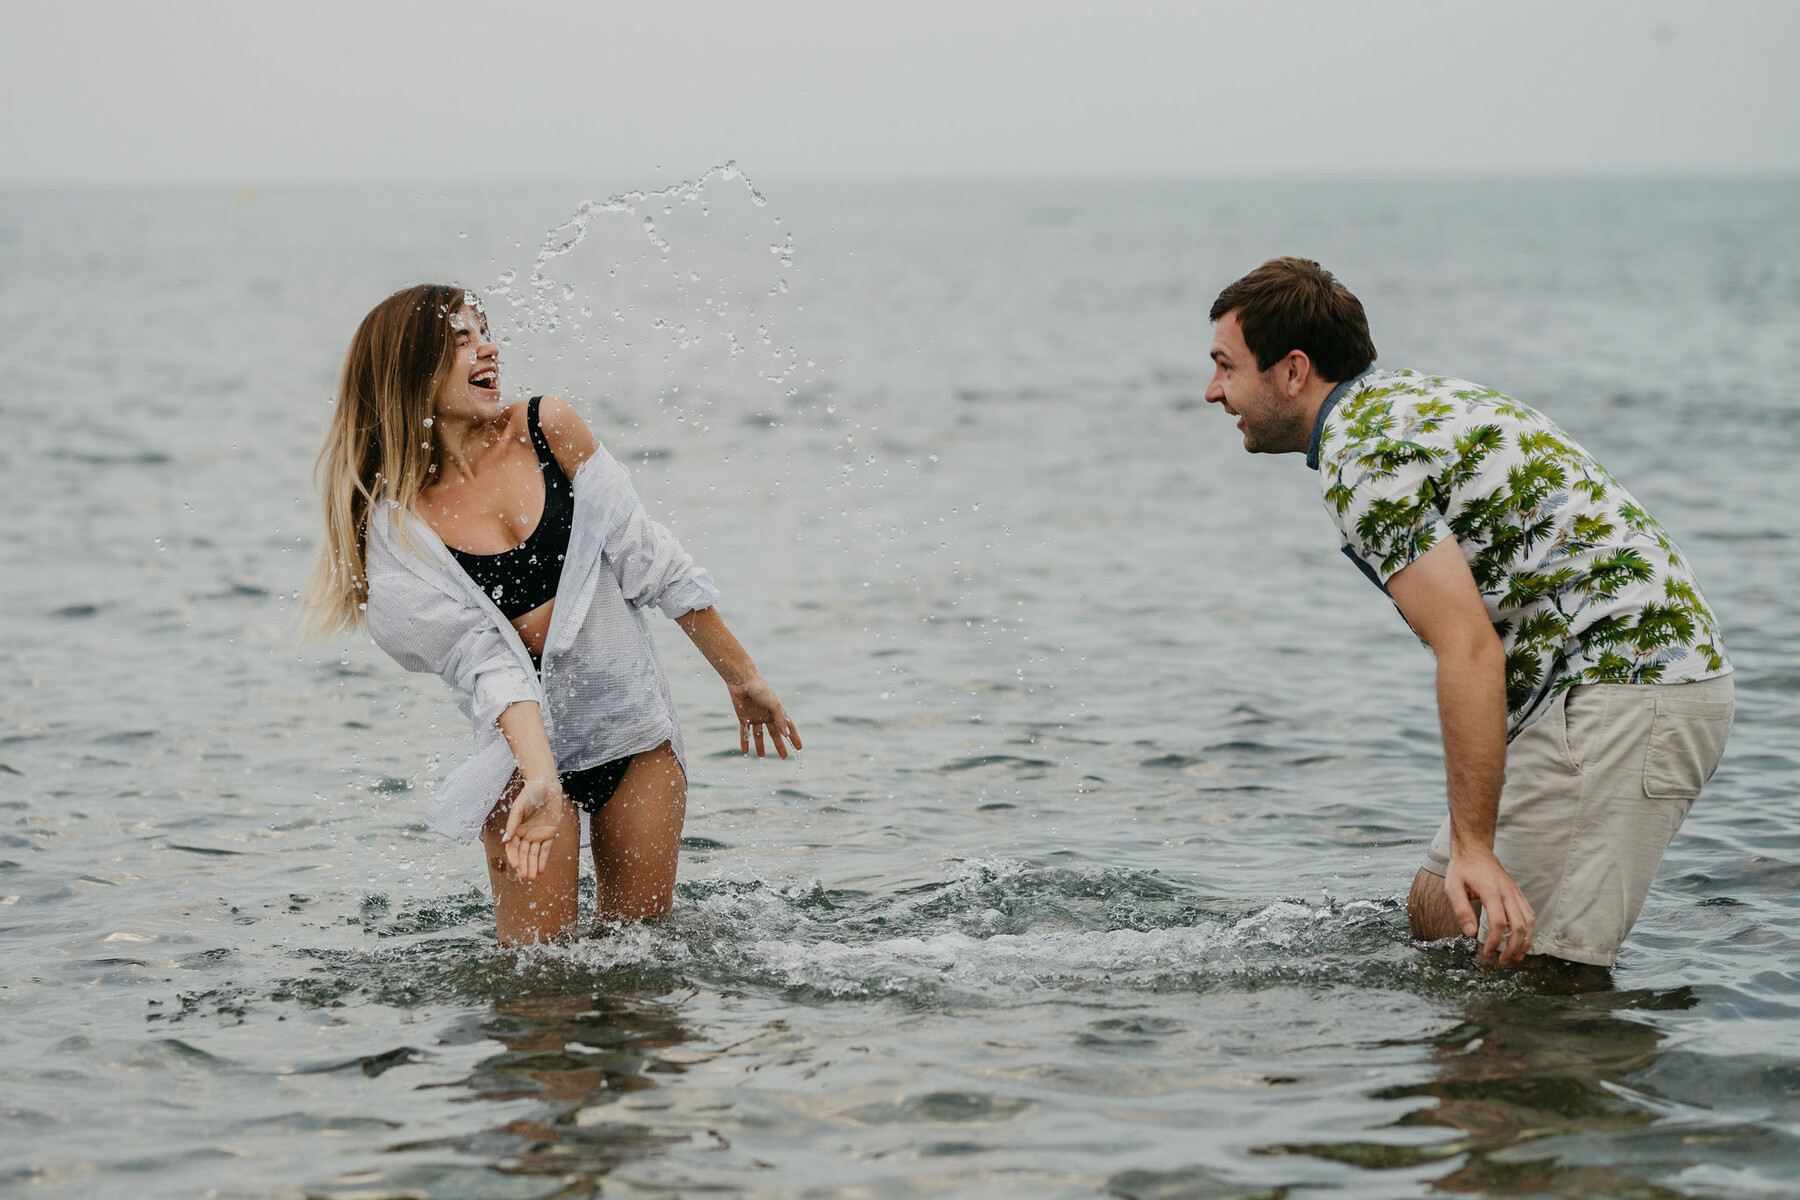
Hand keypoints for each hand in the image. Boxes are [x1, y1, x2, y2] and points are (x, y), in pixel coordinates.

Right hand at [500, 776, 569, 881]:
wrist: (546, 786)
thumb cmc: (530, 794)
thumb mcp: (519, 807)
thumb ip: (512, 824)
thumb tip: (505, 840)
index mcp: (515, 829)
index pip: (513, 848)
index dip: (514, 857)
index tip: (516, 866)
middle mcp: (525, 834)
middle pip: (523, 854)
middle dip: (524, 866)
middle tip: (525, 877)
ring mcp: (537, 835)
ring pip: (533, 854)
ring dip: (532, 866)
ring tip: (532, 878)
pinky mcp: (549, 834)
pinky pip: (545, 849)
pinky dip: (543, 859)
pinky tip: (540, 870)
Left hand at [728, 673, 801, 757]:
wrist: (742, 681)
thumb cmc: (760, 689)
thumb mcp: (773, 704)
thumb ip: (780, 720)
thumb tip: (786, 735)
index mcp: (777, 712)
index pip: (788, 727)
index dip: (794, 737)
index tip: (799, 748)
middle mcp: (767, 716)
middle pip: (774, 734)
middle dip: (779, 745)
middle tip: (783, 757)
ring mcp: (755, 717)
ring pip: (759, 735)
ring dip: (760, 745)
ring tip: (762, 756)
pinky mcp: (743, 717)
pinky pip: (744, 732)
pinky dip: (745, 741)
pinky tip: (745, 751)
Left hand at [1444, 847, 1535, 964]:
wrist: (1475, 849)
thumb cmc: (1462, 869)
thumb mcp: (1452, 887)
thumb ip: (1461, 909)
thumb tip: (1470, 933)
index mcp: (1491, 891)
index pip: (1499, 922)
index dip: (1495, 941)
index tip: (1487, 953)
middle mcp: (1507, 892)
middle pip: (1518, 925)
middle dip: (1513, 947)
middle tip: (1504, 961)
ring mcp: (1515, 892)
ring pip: (1528, 921)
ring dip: (1525, 941)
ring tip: (1517, 956)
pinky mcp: (1518, 892)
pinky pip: (1529, 913)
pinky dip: (1529, 929)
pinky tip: (1522, 940)